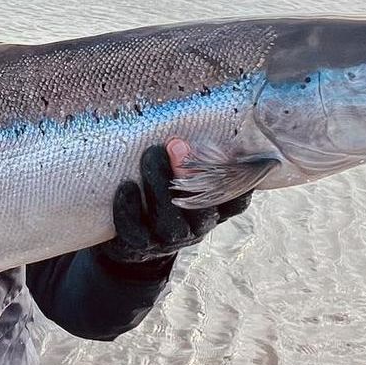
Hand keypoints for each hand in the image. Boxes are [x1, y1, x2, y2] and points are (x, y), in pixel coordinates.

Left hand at [100, 139, 251, 263]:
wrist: (131, 241)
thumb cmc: (162, 194)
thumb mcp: (183, 177)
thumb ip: (193, 156)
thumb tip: (192, 118)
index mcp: (213, 208)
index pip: (237, 199)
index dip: (239, 181)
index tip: (230, 153)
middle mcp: (196, 227)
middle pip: (203, 207)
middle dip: (190, 173)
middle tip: (175, 142)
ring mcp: (169, 240)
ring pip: (170, 220)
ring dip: (159, 185)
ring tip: (150, 154)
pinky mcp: (139, 246)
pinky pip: (136, 231)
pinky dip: (129, 208)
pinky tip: (126, 186)